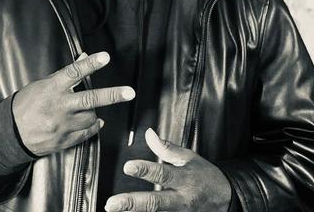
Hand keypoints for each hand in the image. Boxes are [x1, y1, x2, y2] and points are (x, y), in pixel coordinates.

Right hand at [12, 52, 134, 155]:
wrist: (10, 134)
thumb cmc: (27, 103)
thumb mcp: (43, 84)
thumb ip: (66, 74)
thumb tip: (85, 56)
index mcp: (52, 88)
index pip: (74, 72)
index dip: (91, 64)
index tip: (105, 57)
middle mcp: (58, 107)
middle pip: (89, 100)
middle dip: (112, 95)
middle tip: (130, 92)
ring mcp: (62, 126)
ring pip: (91, 117)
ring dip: (94, 111)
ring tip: (85, 108)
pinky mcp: (64, 141)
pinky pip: (88, 133)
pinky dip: (93, 126)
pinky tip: (93, 121)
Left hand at [105, 129, 231, 211]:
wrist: (226, 199)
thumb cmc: (204, 175)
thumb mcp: (189, 157)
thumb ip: (166, 148)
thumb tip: (148, 133)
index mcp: (184, 180)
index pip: (162, 174)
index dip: (144, 170)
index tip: (128, 166)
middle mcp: (181, 201)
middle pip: (154, 203)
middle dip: (132, 203)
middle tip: (111, 204)